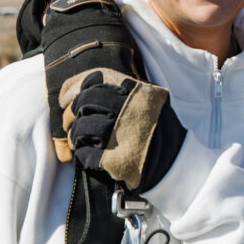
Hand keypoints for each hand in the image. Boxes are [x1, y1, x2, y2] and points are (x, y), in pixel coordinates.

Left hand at [61, 68, 185, 191]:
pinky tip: (87, 156)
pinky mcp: (114, 159)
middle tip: (71, 122)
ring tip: (80, 141)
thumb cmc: (159, 129)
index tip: (67, 99)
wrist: (176, 162)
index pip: (91, 80)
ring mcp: (120, 134)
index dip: (72, 89)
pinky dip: (81, 156)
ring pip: (80, 129)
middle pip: (82, 103)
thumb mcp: (149, 99)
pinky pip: (84, 154)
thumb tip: (84, 87)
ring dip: (75, 137)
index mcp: (134, 91)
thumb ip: (124, 91)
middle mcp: (126, 109)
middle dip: (70, 114)